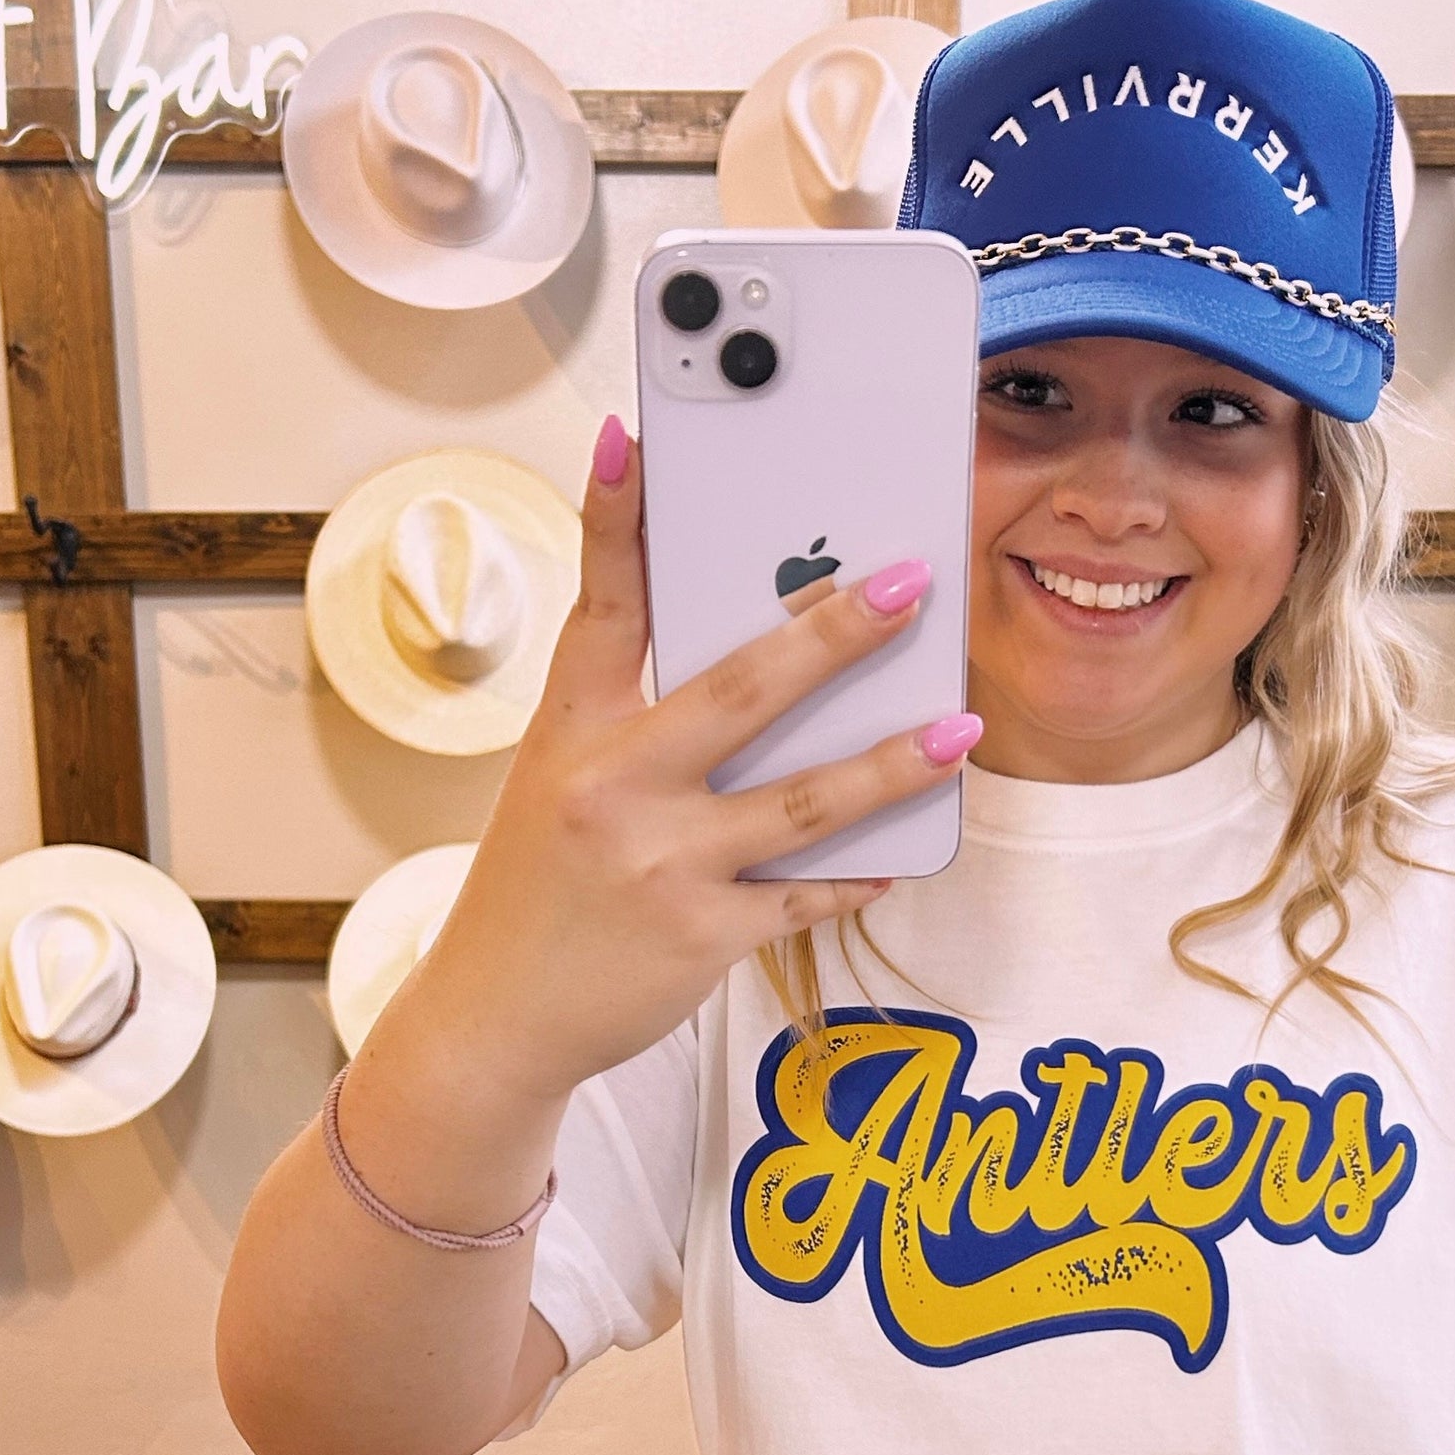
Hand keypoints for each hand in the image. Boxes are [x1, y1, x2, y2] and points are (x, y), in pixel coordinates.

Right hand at [412, 414, 975, 1102]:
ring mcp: (661, 865)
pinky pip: (805, 893)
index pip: (599, 605)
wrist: (496, 1018)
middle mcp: (613, 787)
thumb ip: (639, 720)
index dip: (613, 517)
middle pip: (741, 689)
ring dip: (894, 760)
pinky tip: (903, 852)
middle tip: (907, 583)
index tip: (633, 436)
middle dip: (834, 630)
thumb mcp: (559, 781)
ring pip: (803, 800)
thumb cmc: (539, 885)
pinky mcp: (702, 936)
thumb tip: (759, 657)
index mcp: (570, 731)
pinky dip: (858, 871)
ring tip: (959, 725)